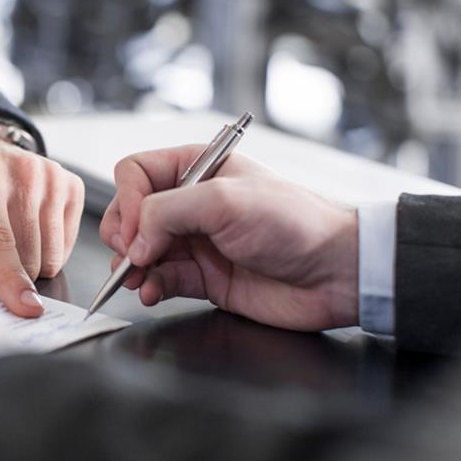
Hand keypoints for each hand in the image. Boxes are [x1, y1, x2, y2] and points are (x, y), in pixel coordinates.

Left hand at [0, 126, 83, 317]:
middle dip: (8, 273)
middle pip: (29, 256)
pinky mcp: (71, 185)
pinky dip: (46, 249)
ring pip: (52, 255)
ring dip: (28, 262)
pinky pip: (67, 245)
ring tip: (4, 237)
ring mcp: (51, 177)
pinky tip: (25, 231)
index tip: (25, 308)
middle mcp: (22, 173)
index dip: (10, 280)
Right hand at [100, 146, 358, 330]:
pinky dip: (149, 287)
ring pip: (141, 250)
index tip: (137, 229)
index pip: (137, 173)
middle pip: (132, 213)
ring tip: (136, 278)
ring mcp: (196, 241)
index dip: (128, 200)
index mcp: (197, 168)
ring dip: (131, 266)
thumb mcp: (224, 201)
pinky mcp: (203, 277)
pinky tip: (151, 292)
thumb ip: (167, 213)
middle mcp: (192, 203)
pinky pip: (160, 280)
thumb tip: (134, 242)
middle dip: (125, 236)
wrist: (335, 272)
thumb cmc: (296, 223)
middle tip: (132, 254)